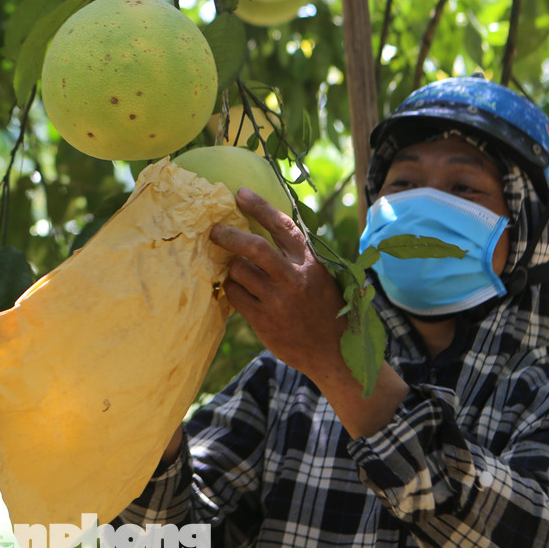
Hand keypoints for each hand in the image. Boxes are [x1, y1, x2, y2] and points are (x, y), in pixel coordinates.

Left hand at [212, 188, 348, 383]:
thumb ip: (295, 256)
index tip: (241, 193)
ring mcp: (277, 301)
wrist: (333, 353)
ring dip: (233, 268)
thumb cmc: (323, 309)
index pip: (282, 226)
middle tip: (215, 230)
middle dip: (230, 235)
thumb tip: (264, 229)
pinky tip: (238, 290)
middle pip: (254, 247)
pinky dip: (232, 288)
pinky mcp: (263, 320)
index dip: (260, 207)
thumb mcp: (318, 276)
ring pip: (239, 271)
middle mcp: (293, 279)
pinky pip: (234, 295)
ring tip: (238, 272)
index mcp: (309, 263)